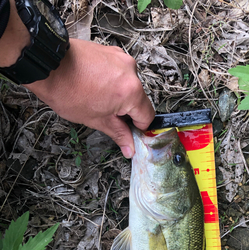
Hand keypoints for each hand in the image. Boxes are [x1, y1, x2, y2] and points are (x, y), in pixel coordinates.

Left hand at [26, 39, 154, 157]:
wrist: (48, 65)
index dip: (138, 127)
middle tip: (106, 115)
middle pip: (138, 99)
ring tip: (96, 98)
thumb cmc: (67, 91)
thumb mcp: (97, 120)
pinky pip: (118, 72)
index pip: (147, 116)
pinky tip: (94, 85)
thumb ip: (119, 134)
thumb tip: (129, 148)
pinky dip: (110, 81)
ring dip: (118, 95)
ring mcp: (120, 58)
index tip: (128, 131)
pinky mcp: (110, 51)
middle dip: (125, 110)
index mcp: (131, 91)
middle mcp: (130, 71)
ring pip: (128, 85)